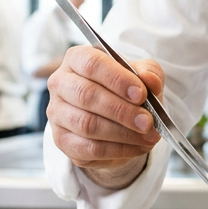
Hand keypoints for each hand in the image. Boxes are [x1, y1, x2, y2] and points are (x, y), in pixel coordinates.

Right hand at [47, 45, 163, 184]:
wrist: (116, 117)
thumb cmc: (126, 89)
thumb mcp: (142, 75)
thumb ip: (149, 73)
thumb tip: (150, 80)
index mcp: (77, 58)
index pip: (92, 64)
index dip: (117, 79)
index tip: (141, 94)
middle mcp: (61, 83)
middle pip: (86, 95)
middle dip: (121, 111)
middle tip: (148, 122)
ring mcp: (57, 113)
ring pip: (87, 124)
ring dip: (123, 133)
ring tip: (148, 136)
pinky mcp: (62, 140)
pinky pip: (89, 148)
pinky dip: (118, 150)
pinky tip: (138, 147)